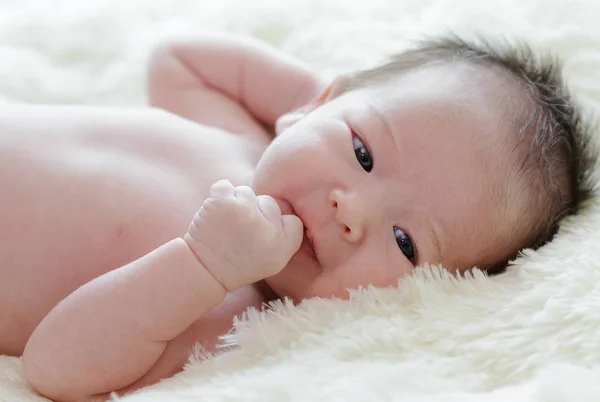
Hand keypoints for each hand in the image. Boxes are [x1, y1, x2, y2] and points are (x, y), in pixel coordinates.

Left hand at [184, 180, 303, 291]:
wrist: (204, 269)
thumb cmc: (238, 264)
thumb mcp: (274, 261)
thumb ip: (287, 237)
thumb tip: (287, 212)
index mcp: (282, 245)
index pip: (292, 220)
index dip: (275, 223)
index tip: (260, 234)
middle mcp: (267, 228)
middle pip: (269, 202)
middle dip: (255, 212)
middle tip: (241, 230)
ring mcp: (245, 212)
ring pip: (246, 192)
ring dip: (236, 202)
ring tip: (227, 222)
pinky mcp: (223, 202)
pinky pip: (225, 186)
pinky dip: (219, 195)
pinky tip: (216, 212)